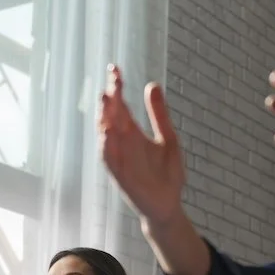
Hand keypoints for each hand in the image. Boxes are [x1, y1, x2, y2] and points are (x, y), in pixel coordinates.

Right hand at [99, 65, 185, 227]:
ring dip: (104, 119)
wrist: (169, 205)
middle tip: (111, 81)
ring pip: (107, 136)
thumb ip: (159, 114)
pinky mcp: (122, 177)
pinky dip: (107, 146)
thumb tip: (151, 84)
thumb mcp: (167, 138)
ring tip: (105, 100)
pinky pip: (110, 160)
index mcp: (133, 134)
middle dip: (110, 99)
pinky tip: (108, 132)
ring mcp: (121, 160)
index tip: (114, 69)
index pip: (121, 106)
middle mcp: (123, 144)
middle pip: (112, 117)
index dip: (116, 88)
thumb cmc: (167, 173)